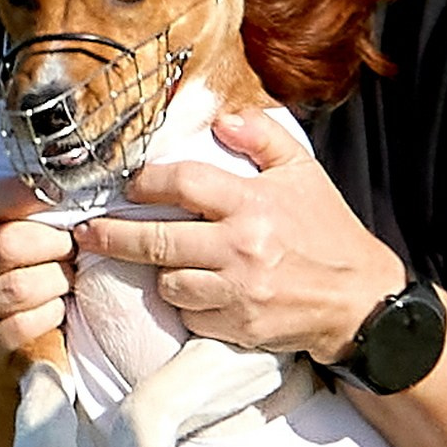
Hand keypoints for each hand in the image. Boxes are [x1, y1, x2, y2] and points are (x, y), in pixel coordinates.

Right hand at [0, 106, 75, 390]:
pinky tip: (61, 306)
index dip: (21, 194)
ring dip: (55, 280)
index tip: (60, 192)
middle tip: (77, 242)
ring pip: (16, 287)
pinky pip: (22, 328)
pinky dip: (49, 314)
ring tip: (71, 275)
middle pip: (6, 245)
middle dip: (51, 243)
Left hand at [82, 110, 404, 361]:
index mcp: (252, 203)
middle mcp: (241, 248)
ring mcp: (238, 292)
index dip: (145, 183)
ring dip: (158, 273)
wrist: (359, 301)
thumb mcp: (304, 172)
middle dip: (113, 235)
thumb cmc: (328, 232)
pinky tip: (195, 292)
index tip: (126, 186)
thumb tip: (221, 119)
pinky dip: (187, 305)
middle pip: (157, 241)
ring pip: (168, 283)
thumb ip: (263, 137)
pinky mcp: (239, 327)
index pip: (182, 184)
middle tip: (86, 232)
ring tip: (158, 263)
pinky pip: (191, 316)